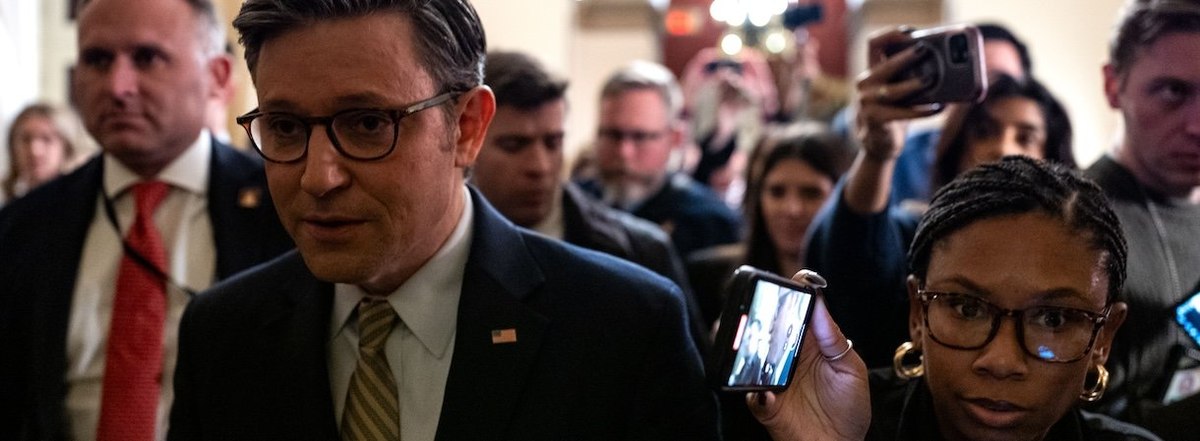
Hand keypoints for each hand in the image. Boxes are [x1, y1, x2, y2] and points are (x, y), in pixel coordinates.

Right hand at [747, 269, 869, 440]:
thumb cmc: (849, 408)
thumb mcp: (851, 369)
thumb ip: (833, 338)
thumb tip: (819, 303)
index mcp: (810, 342)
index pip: (795, 312)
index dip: (790, 296)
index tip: (790, 285)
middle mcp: (788, 356)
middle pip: (768, 328)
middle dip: (764, 317)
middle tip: (768, 311)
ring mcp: (772, 377)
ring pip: (752, 354)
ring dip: (753, 349)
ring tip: (763, 347)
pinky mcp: (763, 402)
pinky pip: (751, 391)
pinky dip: (756, 390)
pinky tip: (768, 391)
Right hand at [855, 27, 943, 161]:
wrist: (878, 144)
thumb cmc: (893, 112)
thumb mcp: (898, 91)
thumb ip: (910, 76)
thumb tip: (944, 65)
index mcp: (871, 71)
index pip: (874, 43)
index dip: (891, 34)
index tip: (911, 32)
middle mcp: (865, 84)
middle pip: (885, 65)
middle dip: (905, 57)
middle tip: (925, 50)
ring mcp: (867, 103)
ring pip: (893, 91)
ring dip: (914, 85)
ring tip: (931, 80)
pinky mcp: (874, 120)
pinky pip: (902, 113)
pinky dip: (922, 111)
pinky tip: (938, 108)